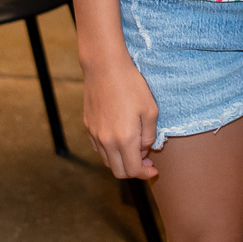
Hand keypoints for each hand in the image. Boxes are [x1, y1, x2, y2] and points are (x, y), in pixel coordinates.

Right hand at [80, 58, 159, 179]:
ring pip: (107, 161)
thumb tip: (143, 150)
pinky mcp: (88, 127)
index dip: (145, 174)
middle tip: (146, 161)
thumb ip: (149, 136)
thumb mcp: (150, 110)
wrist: (105, 67)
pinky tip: (120, 140)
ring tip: (134, 149)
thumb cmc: (131, 86)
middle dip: (134, 171)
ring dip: (121, 161)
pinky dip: (110, 152)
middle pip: (118, 171)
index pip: (133, 170)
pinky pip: (99, 149)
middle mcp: (106, 141)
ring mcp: (95, 135)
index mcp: (124, 139)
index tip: (154, 169)